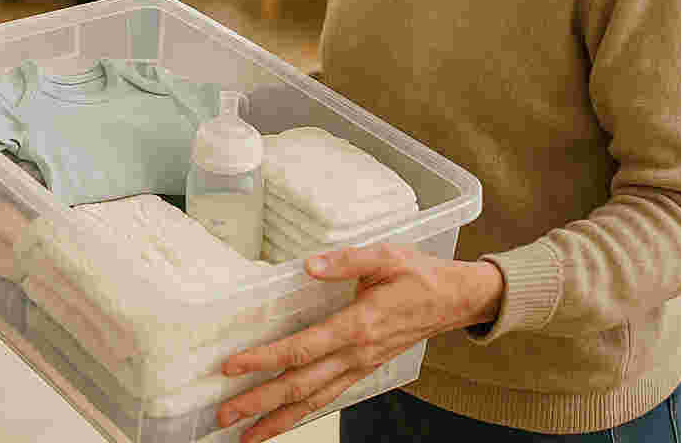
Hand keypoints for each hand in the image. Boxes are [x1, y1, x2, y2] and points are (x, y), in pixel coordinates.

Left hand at [216, 246, 503, 442]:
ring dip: (278, 419)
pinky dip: (303, 412)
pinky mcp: (364, 369)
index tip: (233, 367)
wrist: (456, 299)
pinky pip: (329, 396)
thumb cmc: (420, 274)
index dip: (266, 359)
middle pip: (301, 385)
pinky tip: (283, 420)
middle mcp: (357, 353)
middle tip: (224, 416)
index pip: (303, 348)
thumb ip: (346, 260)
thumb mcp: (386, 255)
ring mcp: (361, 366)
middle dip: (260, 403)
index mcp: (358, 325)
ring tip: (245, 434)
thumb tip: (310, 264)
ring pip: (314, 400)